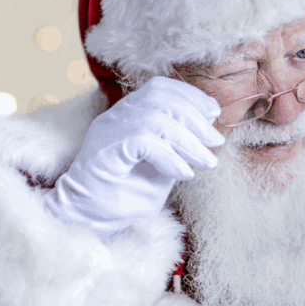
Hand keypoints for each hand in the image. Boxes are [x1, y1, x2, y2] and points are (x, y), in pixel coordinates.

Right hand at [44, 76, 224, 239]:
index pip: (160, 88)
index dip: (191, 96)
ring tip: (205, 161)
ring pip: (155, 118)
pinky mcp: (105, 149)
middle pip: (161, 98)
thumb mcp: (161, 169)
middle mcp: (117, 116)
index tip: (214, 114)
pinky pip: (144, 141)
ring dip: (188, 140)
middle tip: (216, 143)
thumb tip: (206, 134)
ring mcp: (109, 130)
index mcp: (129, 114)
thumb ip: (178, 149)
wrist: (88, 217)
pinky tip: (183, 173)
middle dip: (195, 118)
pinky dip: (169, 157)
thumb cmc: (124, 195)